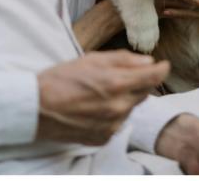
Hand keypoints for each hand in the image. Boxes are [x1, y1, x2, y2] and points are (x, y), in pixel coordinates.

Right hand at [36, 50, 169, 144]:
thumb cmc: (60, 79)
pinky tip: (94, 107)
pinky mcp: (103, 138)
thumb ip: (123, 59)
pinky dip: (113, 114)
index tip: (163, 64)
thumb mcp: (91, 59)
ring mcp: (112, 126)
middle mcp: (118, 108)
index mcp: (117, 84)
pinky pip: (118, 123)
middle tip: (120, 75)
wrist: (35, 108)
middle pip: (144, 92)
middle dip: (139, 82)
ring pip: (131, 108)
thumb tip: (148, 62)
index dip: (161, 68)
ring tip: (101, 92)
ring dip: (125, 98)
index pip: (154, 77)